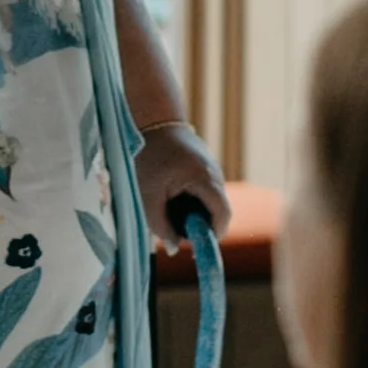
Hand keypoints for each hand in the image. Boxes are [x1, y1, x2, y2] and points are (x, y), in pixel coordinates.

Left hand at [135, 122, 229, 255]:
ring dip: (193, 210)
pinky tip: (167, 192)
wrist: (149, 118)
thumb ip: (161, 226)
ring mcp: (211, 166)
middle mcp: (214, 172)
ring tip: (165, 206)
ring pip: (209, 199)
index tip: (196, 246)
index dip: (213, 234)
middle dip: (199, 224)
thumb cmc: (145, 157)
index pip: (222, 214)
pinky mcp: (203, 164)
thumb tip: (176, 249)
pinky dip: (190, 198)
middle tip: (174, 229)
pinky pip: (203, 189)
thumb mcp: (147, 196)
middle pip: (217, 209)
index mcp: (204, 178)